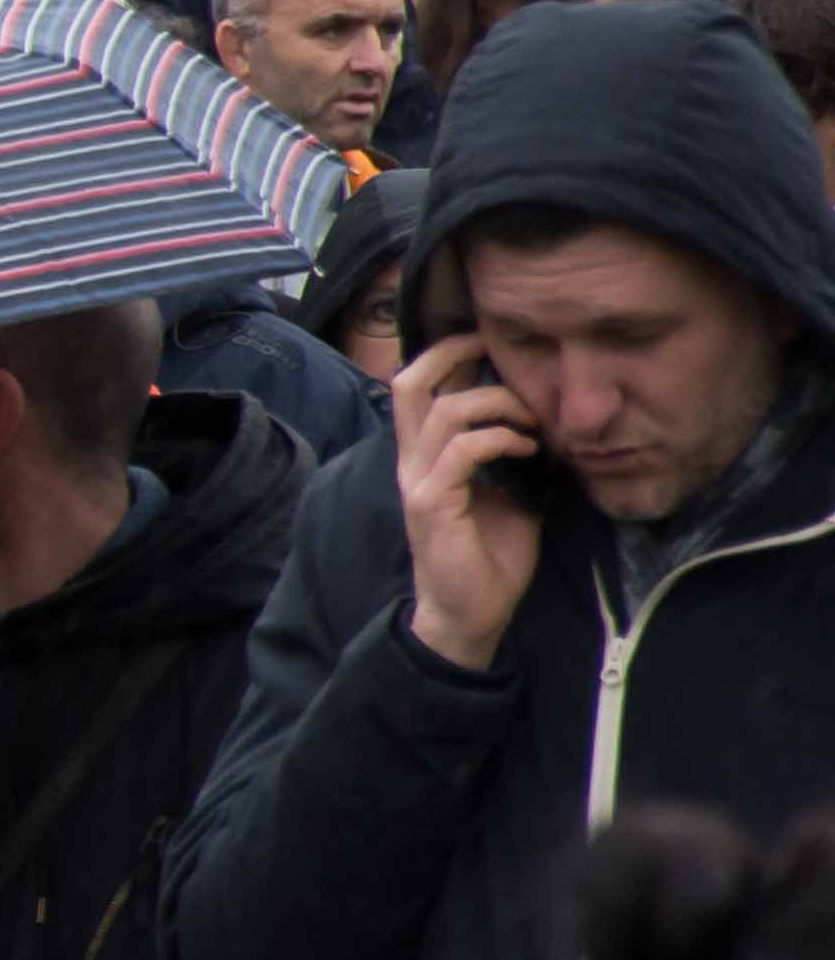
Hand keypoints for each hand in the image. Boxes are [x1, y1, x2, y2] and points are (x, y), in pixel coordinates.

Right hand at [393, 334, 547, 670]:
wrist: (472, 614)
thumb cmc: (491, 557)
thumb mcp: (510, 494)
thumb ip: (512, 457)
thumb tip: (549, 423)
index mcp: (425, 456)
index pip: (417, 386)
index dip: (446, 355)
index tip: (491, 344)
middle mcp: (412, 461)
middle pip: (410, 384)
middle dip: (451, 354)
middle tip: (494, 348)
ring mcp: (418, 481)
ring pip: (443, 412)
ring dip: (496, 405)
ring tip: (533, 421)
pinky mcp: (432, 504)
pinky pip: (461, 451)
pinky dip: (500, 439)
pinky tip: (528, 449)